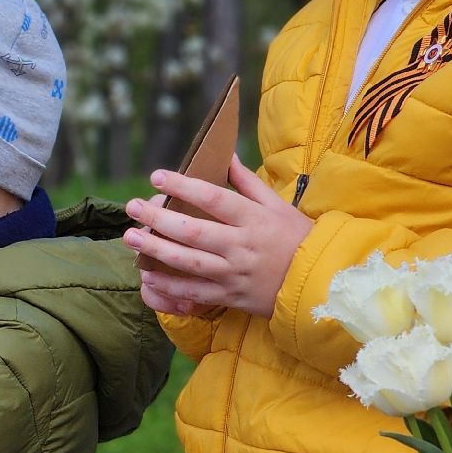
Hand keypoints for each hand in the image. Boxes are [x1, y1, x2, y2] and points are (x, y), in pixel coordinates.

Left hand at [121, 156, 312, 318]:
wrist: (321, 283)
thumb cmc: (298, 238)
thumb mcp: (278, 206)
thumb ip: (248, 183)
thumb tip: (226, 156)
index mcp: (255, 220)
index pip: (214, 199)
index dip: (184, 186)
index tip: (158, 175)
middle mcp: (242, 246)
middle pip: (194, 231)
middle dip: (159, 218)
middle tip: (133, 206)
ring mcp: (235, 274)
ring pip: (190, 262)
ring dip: (156, 250)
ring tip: (130, 237)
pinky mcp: (232, 296)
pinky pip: (196, 292)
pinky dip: (170, 286)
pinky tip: (147, 276)